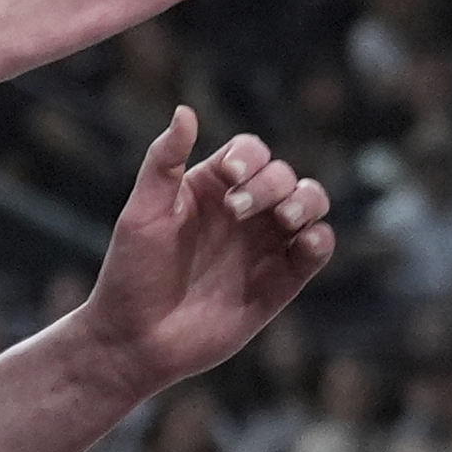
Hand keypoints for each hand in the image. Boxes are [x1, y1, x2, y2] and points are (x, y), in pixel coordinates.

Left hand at [76, 109, 334, 392]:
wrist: (134, 341)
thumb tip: (186, 110)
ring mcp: (265, 246)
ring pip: (311, 204)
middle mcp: (244, 213)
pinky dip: (320, 240)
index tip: (232, 176)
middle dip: (270, 185)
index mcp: (212, 189)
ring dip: (307, 202)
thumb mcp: (142, 213)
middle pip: (283, 175)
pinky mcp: (282, 282)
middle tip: (238, 212)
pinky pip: (317, 249)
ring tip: (284, 220)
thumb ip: (162, 161)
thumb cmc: (130, 274)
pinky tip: (303, 243)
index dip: (250, 157)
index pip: (251, 152)